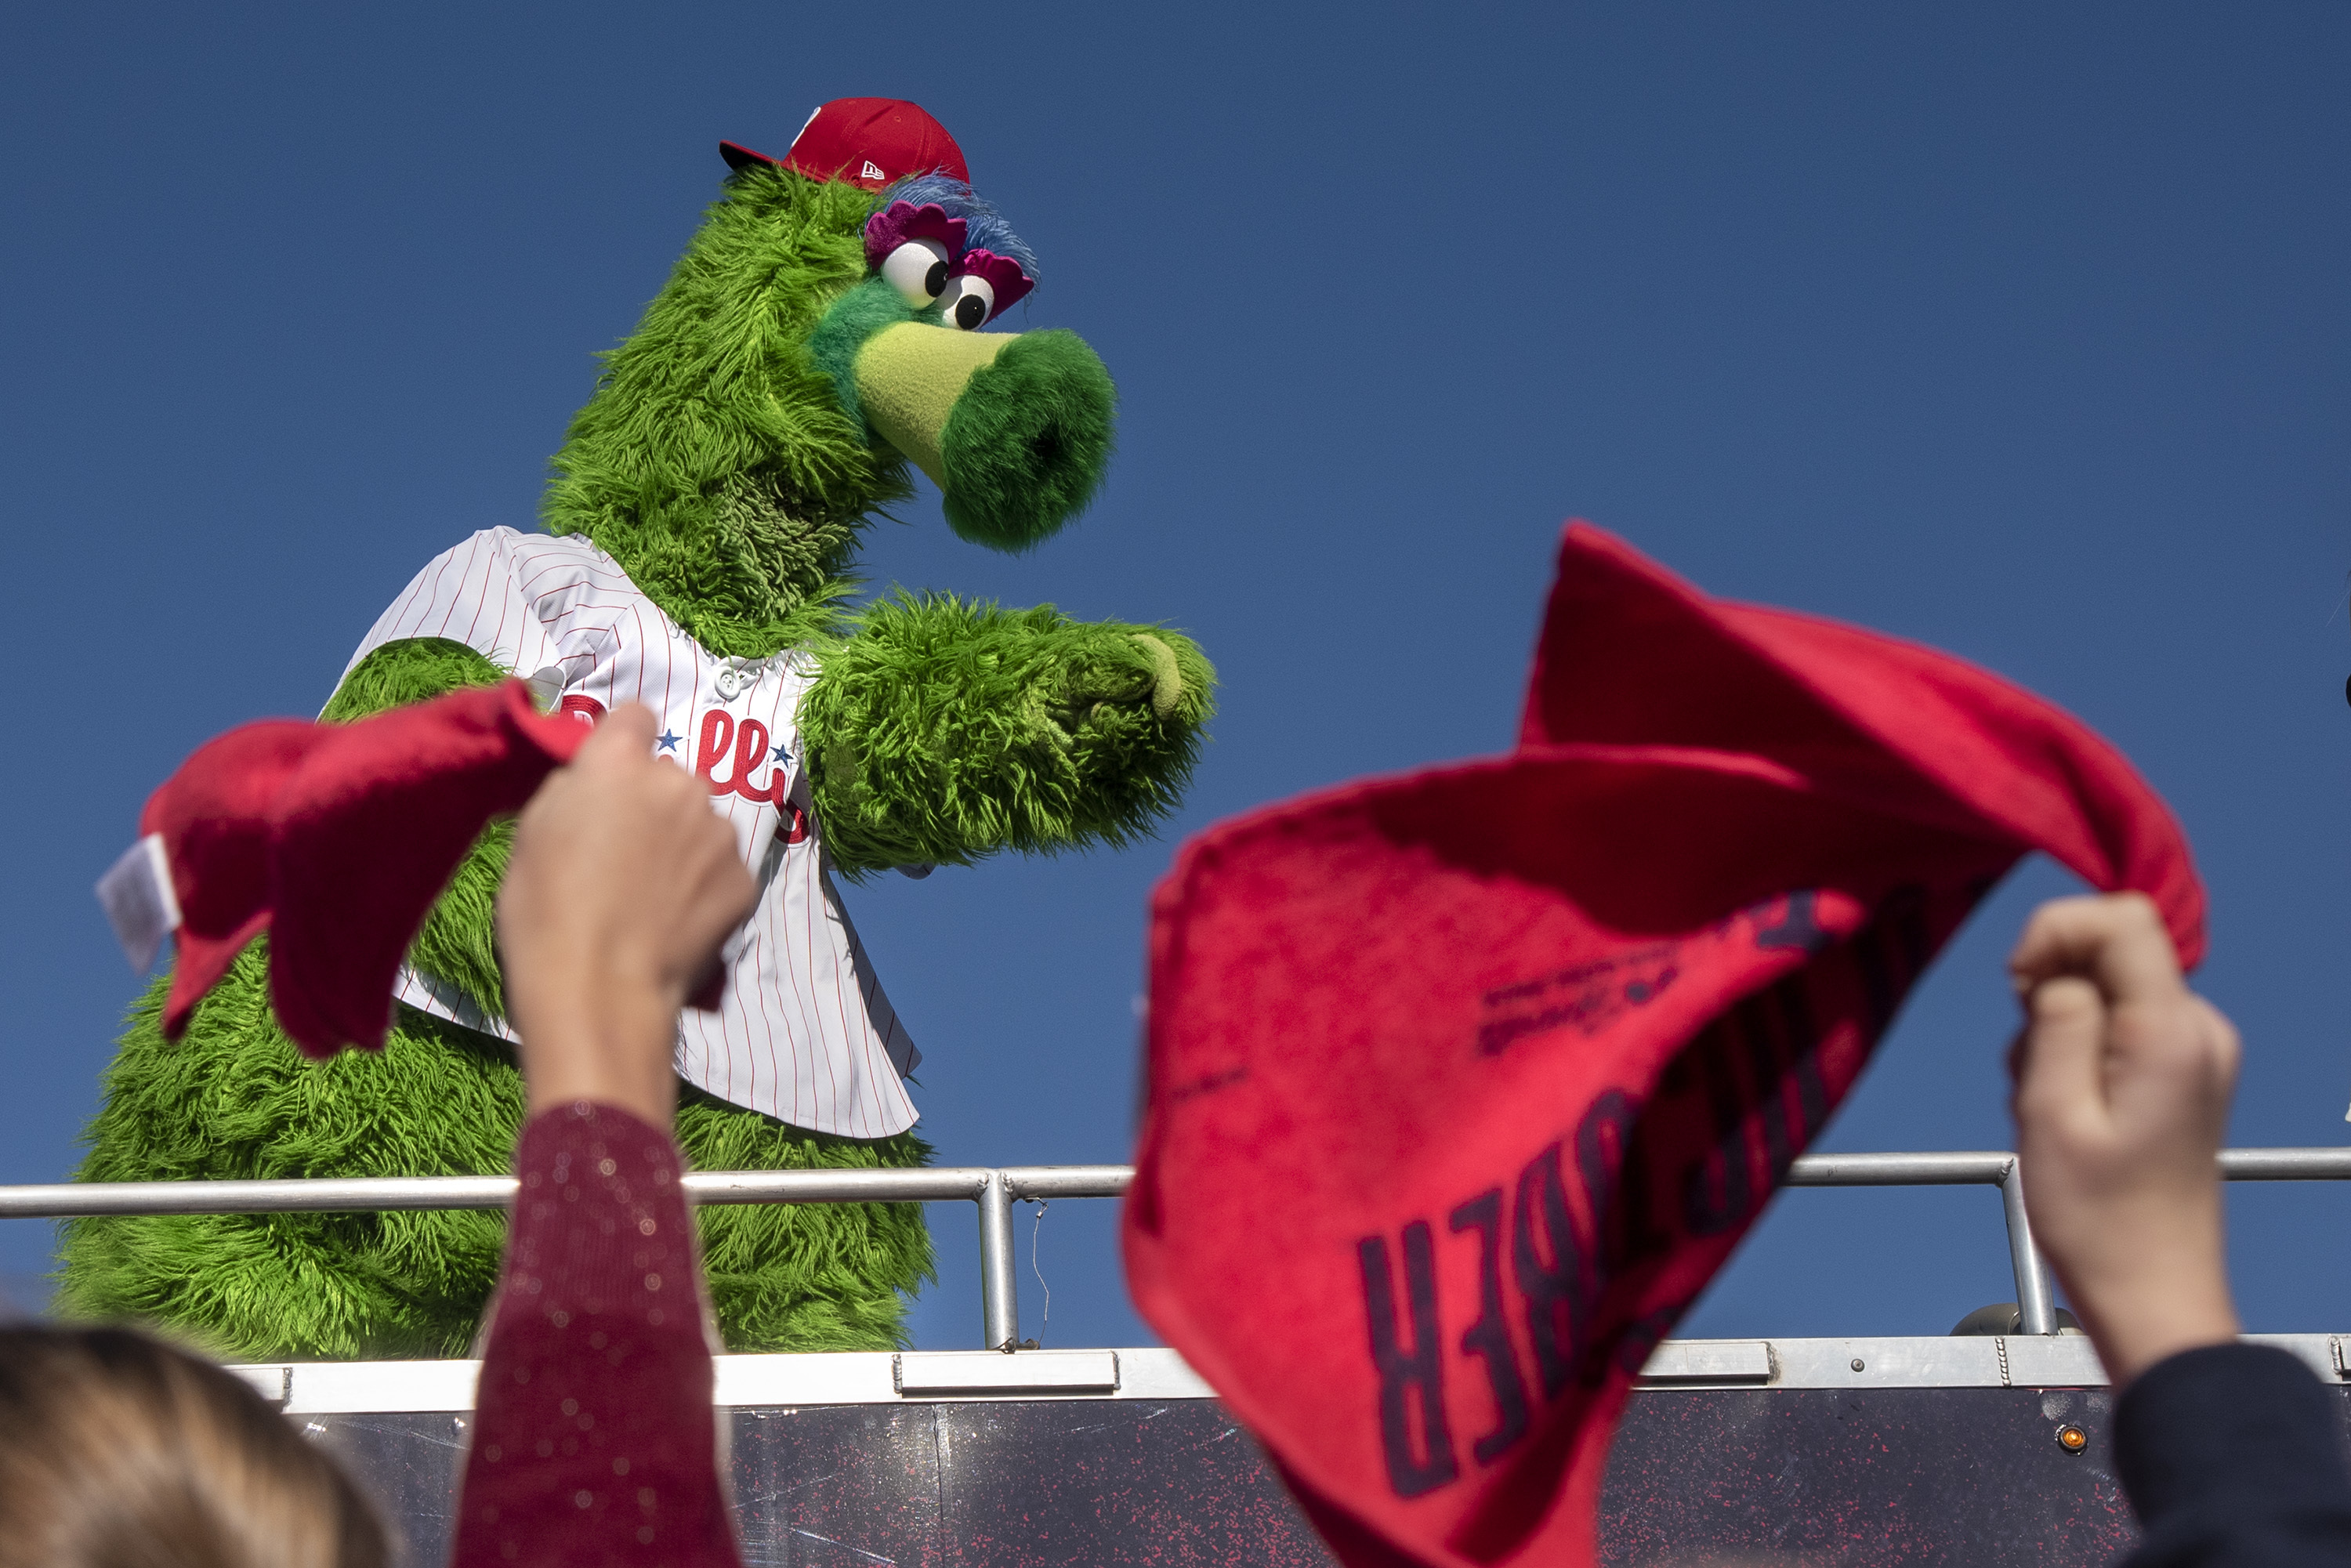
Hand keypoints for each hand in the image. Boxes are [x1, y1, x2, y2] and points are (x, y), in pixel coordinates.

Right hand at [497, 704, 754, 1124]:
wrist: (599, 990)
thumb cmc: (544, 914)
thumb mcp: (531, 834)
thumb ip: (574, 790)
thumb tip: (597, 782)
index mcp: (618, 764)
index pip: (635, 717)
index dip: (622, 745)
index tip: (612, 780)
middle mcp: (679, 783)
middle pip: (670, 778)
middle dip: (653, 805)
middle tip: (626, 857)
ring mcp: (718, 830)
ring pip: (701, 823)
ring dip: (683, 846)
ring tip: (652, 899)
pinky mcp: (744, 877)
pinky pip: (722, 869)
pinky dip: (705, 887)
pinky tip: (678, 922)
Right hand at [2008, 893, 2241, 1382]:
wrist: (2152, 1292)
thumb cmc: (2096, 1216)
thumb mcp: (2051, 1111)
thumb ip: (2056, 1021)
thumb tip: (2056, 970)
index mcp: (2172, 1033)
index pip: (2123, 918)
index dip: (2056, 931)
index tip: (2017, 989)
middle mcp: (2200, 1030)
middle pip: (2116, 949)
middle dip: (2051, 985)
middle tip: (2026, 1061)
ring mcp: (2199, 1052)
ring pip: (2111, 988)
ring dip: (2059, 1026)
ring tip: (2045, 1099)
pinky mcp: (2186, 1073)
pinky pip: (2123, 1023)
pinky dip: (2081, 1047)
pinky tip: (2066, 1107)